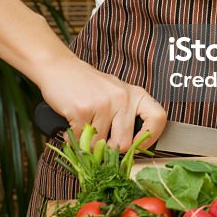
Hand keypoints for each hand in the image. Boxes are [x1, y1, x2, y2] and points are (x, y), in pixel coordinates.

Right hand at [39, 52, 166, 151]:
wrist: (58, 66)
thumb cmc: (87, 84)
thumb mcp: (114, 94)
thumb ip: (125, 117)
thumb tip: (129, 149)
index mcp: (135, 94)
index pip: (158, 118)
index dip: (150, 138)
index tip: (138, 147)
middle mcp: (123, 98)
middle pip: (124, 143)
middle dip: (109, 149)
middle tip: (99, 140)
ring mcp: (103, 104)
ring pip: (100, 145)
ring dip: (88, 143)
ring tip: (84, 128)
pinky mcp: (83, 110)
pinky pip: (82, 140)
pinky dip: (75, 139)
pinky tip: (72, 125)